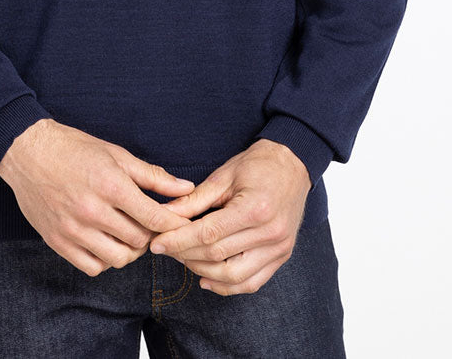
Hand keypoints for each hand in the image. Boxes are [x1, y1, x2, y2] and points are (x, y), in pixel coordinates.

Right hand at [0, 119, 197, 275]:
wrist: (28, 152)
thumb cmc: (74, 149)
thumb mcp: (116, 155)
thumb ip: (152, 176)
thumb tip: (186, 189)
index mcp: (111, 185)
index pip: (154, 218)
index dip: (173, 224)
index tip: (180, 224)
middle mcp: (92, 211)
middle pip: (139, 240)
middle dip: (151, 234)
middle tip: (149, 223)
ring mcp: (73, 230)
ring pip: (118, 258)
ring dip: (130, 249)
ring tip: (127, 232)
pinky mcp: (58, 242)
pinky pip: (93, 267)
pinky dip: (105, 259)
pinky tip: (105, 241)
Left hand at [146, 138, 311, 295]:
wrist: (293, 165)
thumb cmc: (257, 165)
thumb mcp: (224, 175)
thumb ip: (194, 199)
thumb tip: (165, 214)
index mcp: (255, 208)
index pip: (209, 234)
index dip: (179, 241)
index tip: (157, 243)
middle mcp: (271, 233)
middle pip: (218, 256)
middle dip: (185, 255)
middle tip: (165, 249)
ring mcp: (279, 248)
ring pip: (234, 276)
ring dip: (203, 272)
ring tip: (183, 259)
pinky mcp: (282, 256)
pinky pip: (252, 282)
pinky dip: (227, 286)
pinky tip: (206, 279)